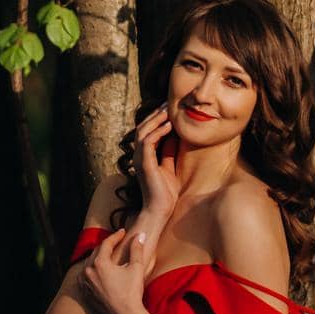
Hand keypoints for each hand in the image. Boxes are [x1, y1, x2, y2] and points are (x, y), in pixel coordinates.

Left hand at [80, 228, 150, 313]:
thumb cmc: (132, 293)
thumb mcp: (136, 268)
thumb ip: (136, 249)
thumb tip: (139, 236)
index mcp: (99, 263)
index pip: (106, 243)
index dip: (115, 236)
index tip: (123, 232)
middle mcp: (88, 271)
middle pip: (96, 252)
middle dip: (106, 246)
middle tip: (116, 241)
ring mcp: (85, 283)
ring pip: (89, 264)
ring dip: (97, 258)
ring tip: (107, 255)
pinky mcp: (85, 293)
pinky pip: (86, 277)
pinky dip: (92, 271)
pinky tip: (99, 271)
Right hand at [133, 100, 181, 221]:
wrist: (160, 211)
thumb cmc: (166, 193)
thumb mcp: (170, 167)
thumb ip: (169, 152)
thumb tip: (175, 136)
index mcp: (144, 155)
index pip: (146, 131)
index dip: (156, 118)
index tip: (168, 108)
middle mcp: (139, 155)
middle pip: (143, 127)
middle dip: (155, 114)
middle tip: (167, 103)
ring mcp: (140, 158)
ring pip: (143, 131)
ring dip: (156, 119)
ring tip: (168, 109)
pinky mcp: (144, 163)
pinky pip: (148, 141)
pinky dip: (158, 131)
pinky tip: (168, 125)